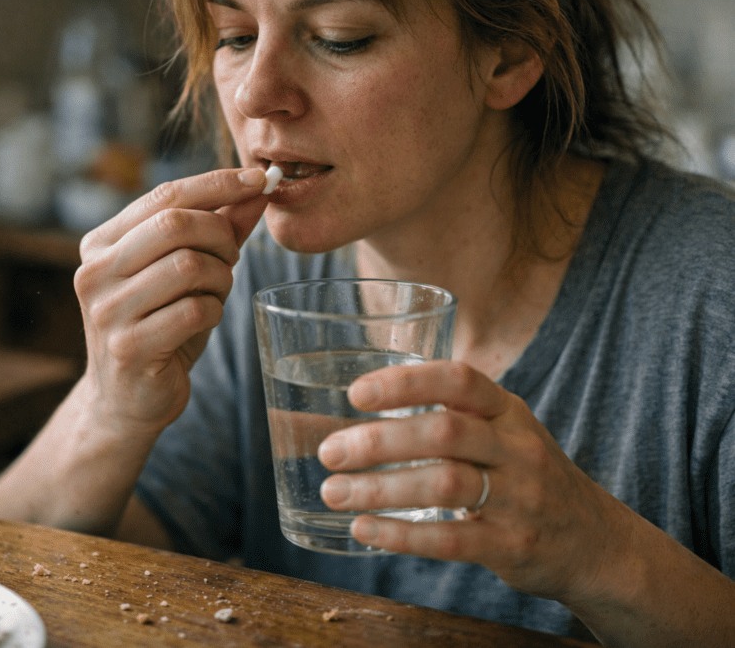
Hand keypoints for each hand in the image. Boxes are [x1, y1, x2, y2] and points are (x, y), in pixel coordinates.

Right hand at [74, 168, 268, 435]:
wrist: (126, 401)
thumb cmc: (159, 327)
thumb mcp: (184, 273)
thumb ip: (216, 229)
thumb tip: (258, 188)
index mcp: (100, 244)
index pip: (164, 195)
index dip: (218, 183)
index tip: (260, 178)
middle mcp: (95, 272)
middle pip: (176, 224)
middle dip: (220, 236)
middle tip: (231, 257)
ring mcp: (108, 311)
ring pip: (189, 266)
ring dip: (220, 278)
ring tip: (215, 293)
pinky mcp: (129, 347)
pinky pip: (194, 310)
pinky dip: (213, 311)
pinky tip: (204, 320)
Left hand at [317, 360, 630, 602]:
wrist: (596, 543)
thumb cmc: (525, 477)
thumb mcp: (502, 433)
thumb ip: (446, 417)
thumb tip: (356, 413)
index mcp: (507, 411)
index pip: (459, 380)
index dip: (406, 382)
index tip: (356, 393)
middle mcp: (517, 448)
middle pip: (444, 432)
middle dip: (379, 441)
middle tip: (329, 452)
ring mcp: (520, 498)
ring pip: (444, 485)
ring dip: (379, 489)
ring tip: (333, 492)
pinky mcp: (513, 546)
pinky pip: (450, 540)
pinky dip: (400, 535)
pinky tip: (363, 530)